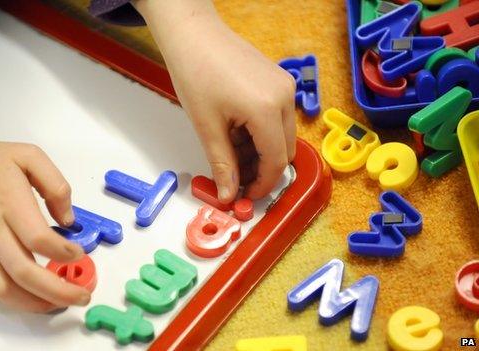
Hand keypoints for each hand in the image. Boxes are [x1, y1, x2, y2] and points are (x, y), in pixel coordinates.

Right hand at [0, 112, 88, 312]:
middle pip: (25, 273)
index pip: (39, 239)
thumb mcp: (28, 156)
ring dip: (34, 303)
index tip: (78, 254)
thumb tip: (68, 220)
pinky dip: (7, 300)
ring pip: (4, 290)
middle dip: (59, 291)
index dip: (63, 253)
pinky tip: (25, 296)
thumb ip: (56, 185)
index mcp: (10, 204)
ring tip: (57, 303)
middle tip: (81, 296)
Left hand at [134, 0, 296, 201]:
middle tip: (235, 178)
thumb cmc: (195, 71)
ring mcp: (284, 86)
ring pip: (281, 135)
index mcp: (266, 109)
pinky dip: (260, 132)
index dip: (261, 185)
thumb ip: (222, 164)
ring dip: (260, 151)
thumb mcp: (206, 126)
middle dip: (261, 169)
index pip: (276, 161)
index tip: (246, 195)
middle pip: (284, 150)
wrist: (193, 35)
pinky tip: (235, 131)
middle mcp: (284, 96)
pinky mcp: (278, 80)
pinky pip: (277, 116)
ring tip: (229, 151)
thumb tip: (228, 194)